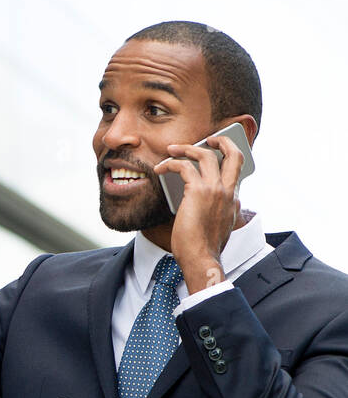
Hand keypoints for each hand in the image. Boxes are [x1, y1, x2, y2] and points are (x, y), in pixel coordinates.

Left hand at [153, 135, 243, 292]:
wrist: (201, 259)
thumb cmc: (204, 249)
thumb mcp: (220, 229)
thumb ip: (221, 214)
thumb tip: (211, 206)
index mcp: (234, 201)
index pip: (237, 173)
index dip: (228, 160)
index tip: (217, 155)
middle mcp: (229, 192)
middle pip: (234, 155)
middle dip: (222, 141)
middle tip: (208, 139)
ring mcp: (216, 190)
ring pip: (205, 155)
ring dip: (187, 148)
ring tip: (172, 149)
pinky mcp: (198, 191)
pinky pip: (184, 166)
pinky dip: (171, 163)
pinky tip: (160, 168)